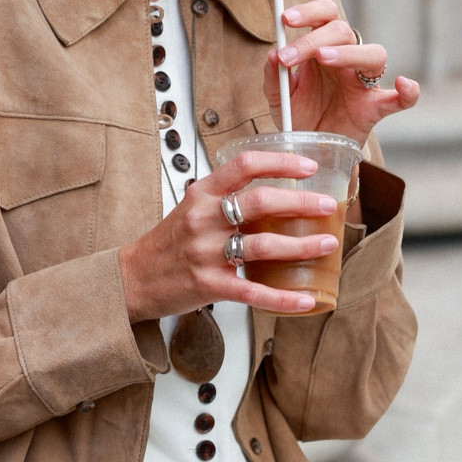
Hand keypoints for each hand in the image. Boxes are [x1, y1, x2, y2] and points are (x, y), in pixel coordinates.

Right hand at [119, 149, 340, 322]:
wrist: (133, 278)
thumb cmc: (167, 244)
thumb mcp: (191, 208)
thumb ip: (225, 199)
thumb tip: (274, 194)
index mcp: (202, 194)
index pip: (245, 165)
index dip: (281, 162)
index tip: (308, 168)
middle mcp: (204, 219)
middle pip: (261, 202)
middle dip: (302, 204)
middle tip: (328, 207)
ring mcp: (206, 253)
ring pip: (264, 245)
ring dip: (302, 245)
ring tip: (326, 244)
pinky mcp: (210, 285)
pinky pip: (254, 292)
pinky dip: (284, 298)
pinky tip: (305, 299)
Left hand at [263, 0, 419, 142]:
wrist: (311, 150)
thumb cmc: (300, 115)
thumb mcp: (277, 97)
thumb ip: (273, 77)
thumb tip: (272, 54)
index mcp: (323, 48)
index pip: (324, 15)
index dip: (308, 11)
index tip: (285, 20)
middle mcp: (346, 59)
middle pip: (342, 30)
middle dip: (313, 39)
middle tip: (288, 57)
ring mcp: (364, 83)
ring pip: (374, 54)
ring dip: (349, 53)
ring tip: (324, 59)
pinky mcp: (376, 108)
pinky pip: (401, 99)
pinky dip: (408, 92)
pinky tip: (403, 84)